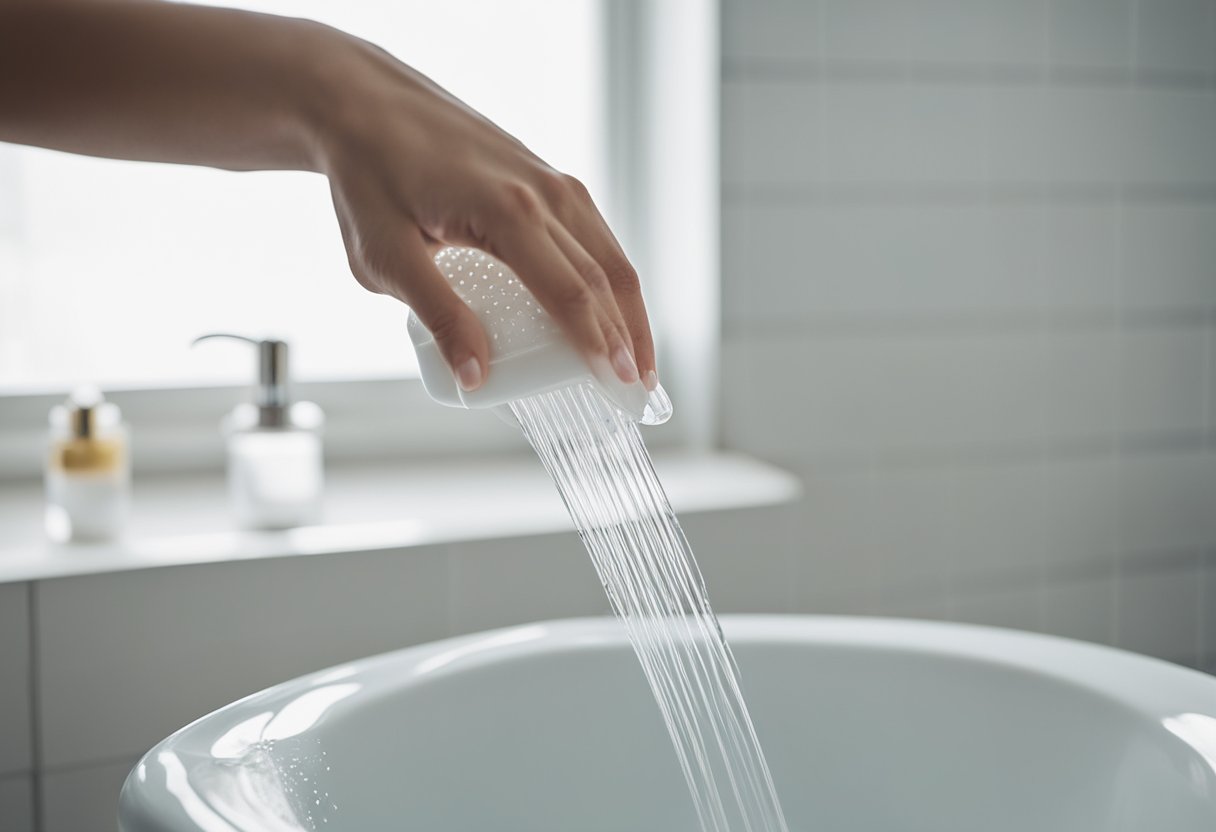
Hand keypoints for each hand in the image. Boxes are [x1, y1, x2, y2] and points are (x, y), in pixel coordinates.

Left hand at [311, 30, 656, 392]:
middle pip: (604, 279)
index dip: (599, 346)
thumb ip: (438, 315)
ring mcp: (552, 181)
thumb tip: (476, 377)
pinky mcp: (548, 178)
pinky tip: (613, 312)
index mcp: (507, 211)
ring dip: (631, 312)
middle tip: (638, 394)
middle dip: (628, 340)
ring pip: (611, 256)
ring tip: (639, 363)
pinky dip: (612, 280)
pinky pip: (595, 236)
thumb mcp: (386, 257)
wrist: (364, 104)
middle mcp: (544, 192)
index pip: (571, 293)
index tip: (618, 389)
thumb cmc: (368, 177)